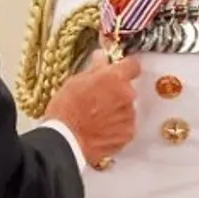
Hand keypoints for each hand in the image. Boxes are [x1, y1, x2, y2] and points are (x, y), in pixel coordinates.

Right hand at [43, 53, 139, 167]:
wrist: (66, 139)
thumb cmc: (66, 110)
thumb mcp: (76, 81)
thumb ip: (95, 69)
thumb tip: (101, 58)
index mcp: (115, 78)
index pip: (133, 65)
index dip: (125, 67)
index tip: (120, 70)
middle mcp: (127, 95)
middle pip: (128, 89)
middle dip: (116, 92)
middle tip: (98, 98)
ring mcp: (129, 116)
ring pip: (126, 108)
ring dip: (116, 110)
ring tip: (96, 117)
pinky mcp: (127, 134)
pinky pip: (125, 126)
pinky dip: (116, 127)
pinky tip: (100, 129)